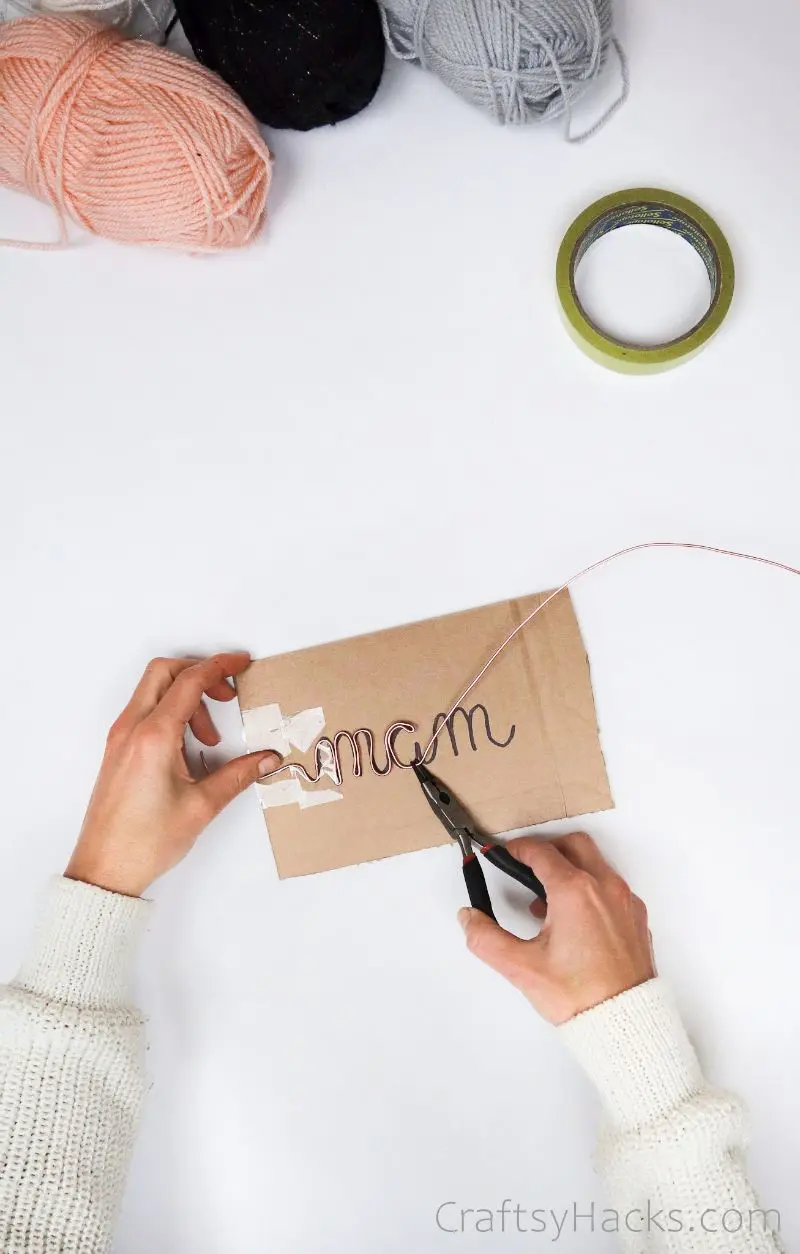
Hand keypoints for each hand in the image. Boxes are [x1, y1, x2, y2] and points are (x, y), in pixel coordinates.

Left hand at [65, 653, 280, 897]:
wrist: (104, 870)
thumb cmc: (145, 842)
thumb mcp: (202, 806)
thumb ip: (239, 775)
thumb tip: (268, 759)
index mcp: (153, 737)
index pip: (189, 682)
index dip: (220, 666)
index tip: (242, 663)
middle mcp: (131, 729)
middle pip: (165, 673)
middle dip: (200, 674)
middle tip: (228, 694)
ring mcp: (120, 738)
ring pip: (154, 692)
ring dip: (187, 700)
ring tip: (211, 739)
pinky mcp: (118, 751)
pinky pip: (145, 714)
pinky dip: (171, 716)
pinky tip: (190, 748)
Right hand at [458, 833, 654, 1024]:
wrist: (626, 1026)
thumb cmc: (579, 996)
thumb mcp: (521, 968)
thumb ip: (486, 938)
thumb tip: (469, 918)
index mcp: (575, 892)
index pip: (541, 853)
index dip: (518, 849)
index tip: (504, 854)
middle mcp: (605, 888)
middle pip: (574, 845)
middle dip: (548, 848)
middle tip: (526, 864)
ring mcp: (625, 902)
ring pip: (597, 864)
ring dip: (570, 868)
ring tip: (546, 900)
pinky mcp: (637, 919)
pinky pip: (612, 888)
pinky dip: (591, 888)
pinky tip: (574, 919)